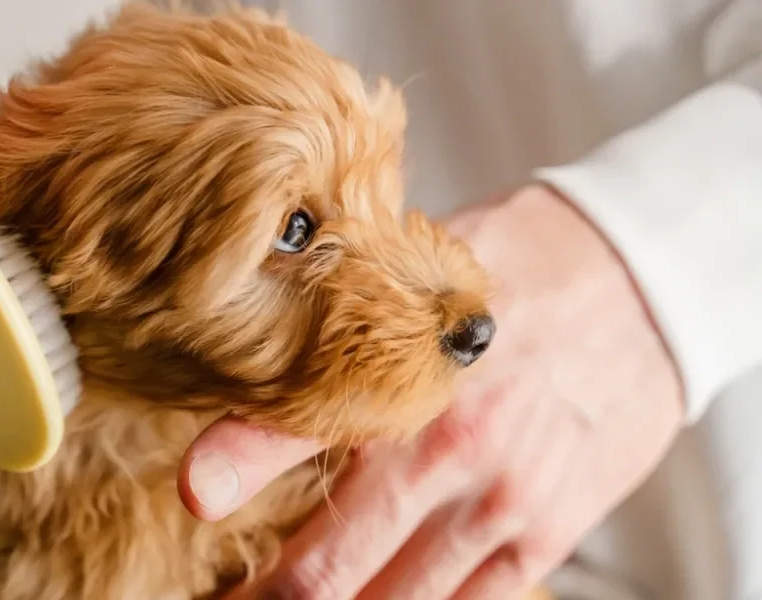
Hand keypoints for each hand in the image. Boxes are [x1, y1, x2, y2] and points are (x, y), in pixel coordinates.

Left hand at [177, 185, 684, 598]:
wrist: (643, 284)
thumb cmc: (520, 268)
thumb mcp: (420, 267)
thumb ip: (340, 317)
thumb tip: (248, 338)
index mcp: (403, 373)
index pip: (285, 438)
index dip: (225, 479)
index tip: (191, 506)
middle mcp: (447, 451)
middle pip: (330, 571)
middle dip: (272, 596)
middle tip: (237, 596)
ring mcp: (499, 505)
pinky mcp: (543, 533)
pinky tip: (389, 595)